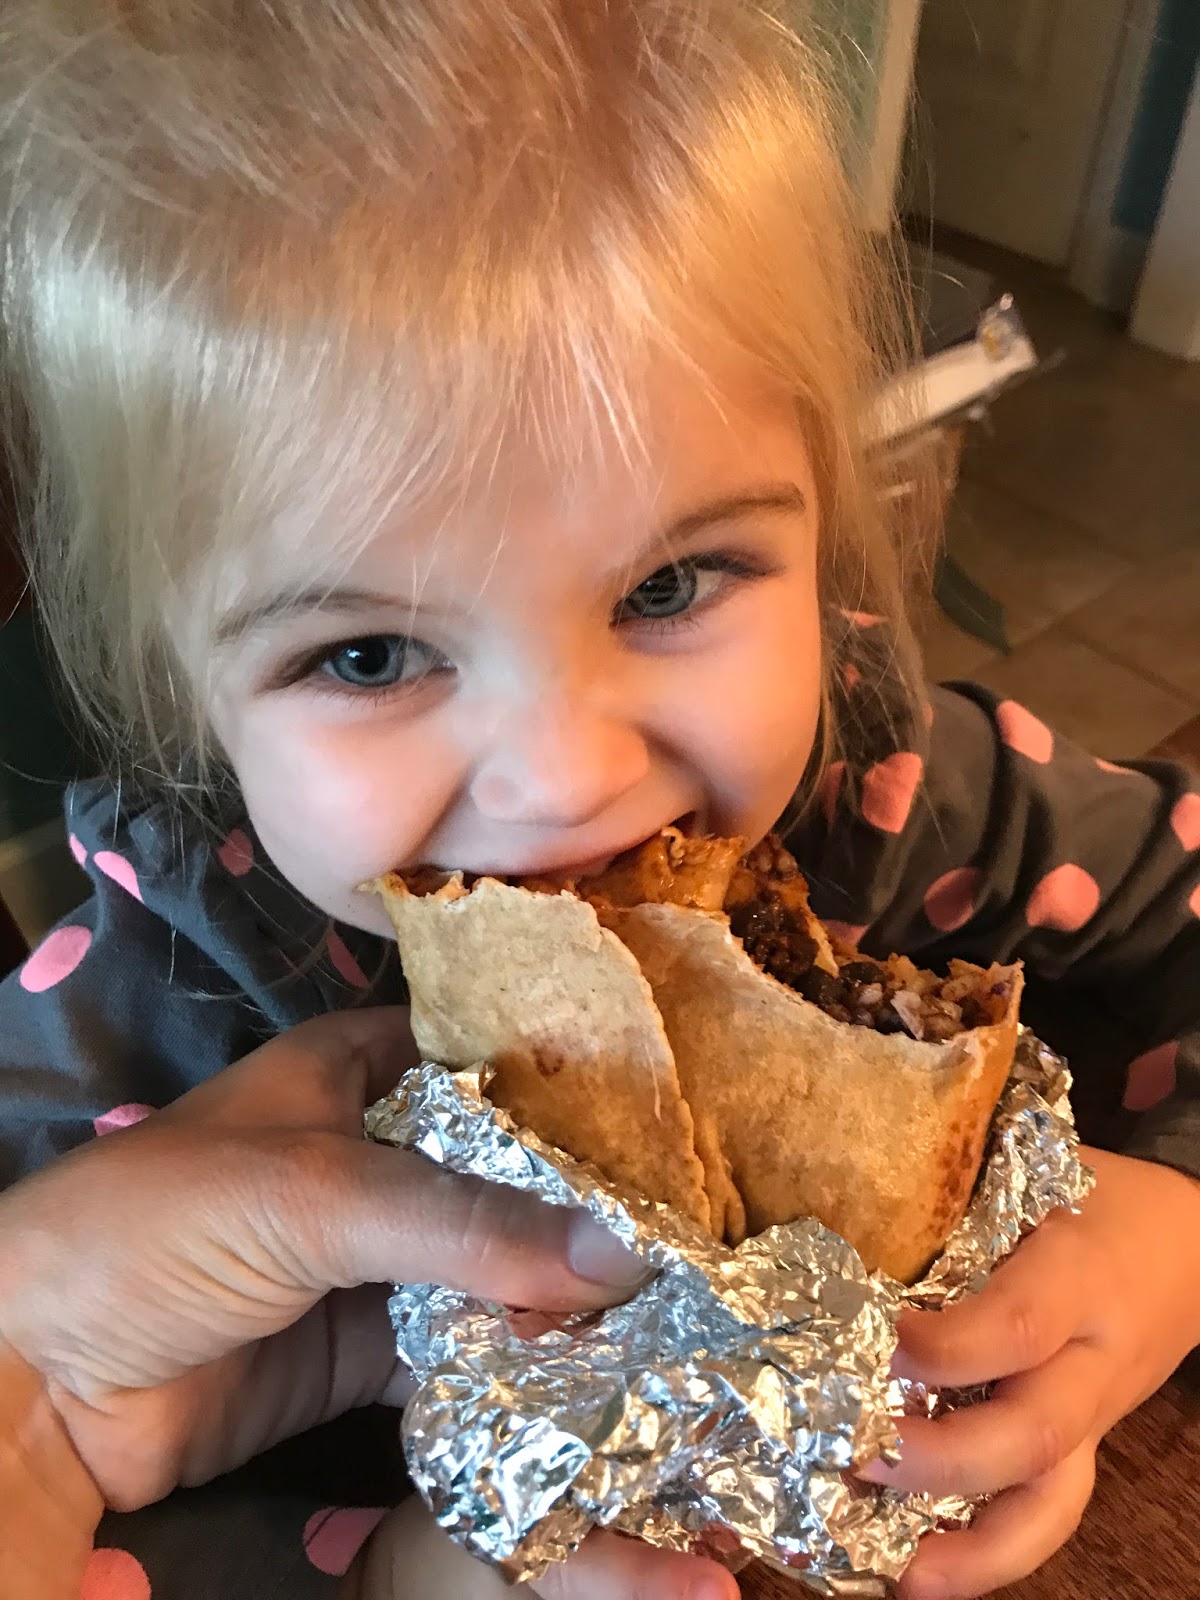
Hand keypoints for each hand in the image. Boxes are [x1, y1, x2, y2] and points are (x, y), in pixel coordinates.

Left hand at [0, 1008, 734, 1599]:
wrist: (37, 1379)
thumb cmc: (163, 1228)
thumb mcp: (314, 1196)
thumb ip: (465, 1224)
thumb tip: (624, 1255)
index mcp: (360, 1070)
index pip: (496, 1063)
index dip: (585, 1091)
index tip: (689, 1129)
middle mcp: (381, 1155)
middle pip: (509, 1177)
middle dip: (592, 1213)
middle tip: (705, 1243)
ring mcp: (377, 1259)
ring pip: (497, 1272)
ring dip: (567, 1303)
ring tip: (683, 1322)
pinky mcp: (368, 1354)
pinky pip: (465, 1359)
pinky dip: (522, 1377)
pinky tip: (601, 1392)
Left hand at [859, 1147, 1199, 1598]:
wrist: (1188, 1245)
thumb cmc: (1092, 1198)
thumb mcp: (1033, 1174)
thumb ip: (955, 1200)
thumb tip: (836, 1202)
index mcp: (1074, 1278)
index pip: (1012, 1328)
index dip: (937, 1350)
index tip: (864, 1341)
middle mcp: (1089, 1362)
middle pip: (1029, 1437)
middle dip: (936, 1460)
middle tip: (850, 1452)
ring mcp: (1094, 1419)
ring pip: (1051, 1504)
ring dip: (971, 1550)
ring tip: (892, 1573)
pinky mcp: (1086, 1450)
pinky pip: (1046, 1514)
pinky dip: (986, 1554)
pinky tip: (917, 1571)